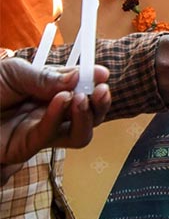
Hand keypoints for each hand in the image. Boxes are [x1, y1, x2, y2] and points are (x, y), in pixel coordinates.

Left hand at [0, 58, 109, 183]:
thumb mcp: (15, 72)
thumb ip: (45, 77)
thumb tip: (78, 77)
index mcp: (50, 90)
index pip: (81, 87)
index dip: (95, 81)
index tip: (103, 74)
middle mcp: (52, 111)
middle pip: (90, 114)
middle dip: (101, 104)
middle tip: (102, 90)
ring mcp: (43, 130)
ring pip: (80, 133)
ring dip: (87, 117)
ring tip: (81, 99)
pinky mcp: (29, 146)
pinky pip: (53, 135)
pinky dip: (59, 117)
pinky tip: (60, 101)